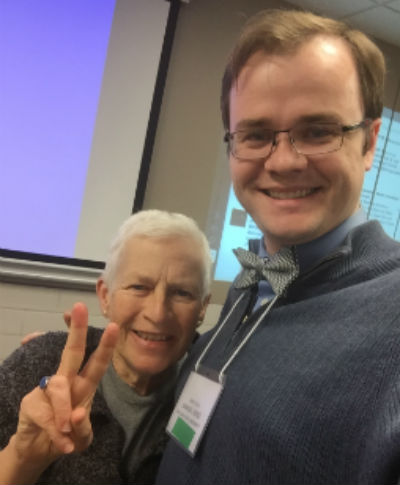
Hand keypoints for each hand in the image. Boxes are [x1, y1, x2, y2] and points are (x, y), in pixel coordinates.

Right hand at [12, 303, 118, 467]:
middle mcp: (66, 381)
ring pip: (58, 387)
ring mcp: (46, 389)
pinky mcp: (30, 402)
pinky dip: (55, 430)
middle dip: (77, 330)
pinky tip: (62, 441)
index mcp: (84, 384)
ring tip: (68, 431)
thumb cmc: (67, 435)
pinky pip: (44, 411)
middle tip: (79, 307)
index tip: (114, 325)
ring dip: (64, 411)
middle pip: (73, 352)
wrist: (38, 451)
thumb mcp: (82, 438)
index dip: (105, 345)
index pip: (97, 362)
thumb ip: (84, 430)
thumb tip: (77, 416)